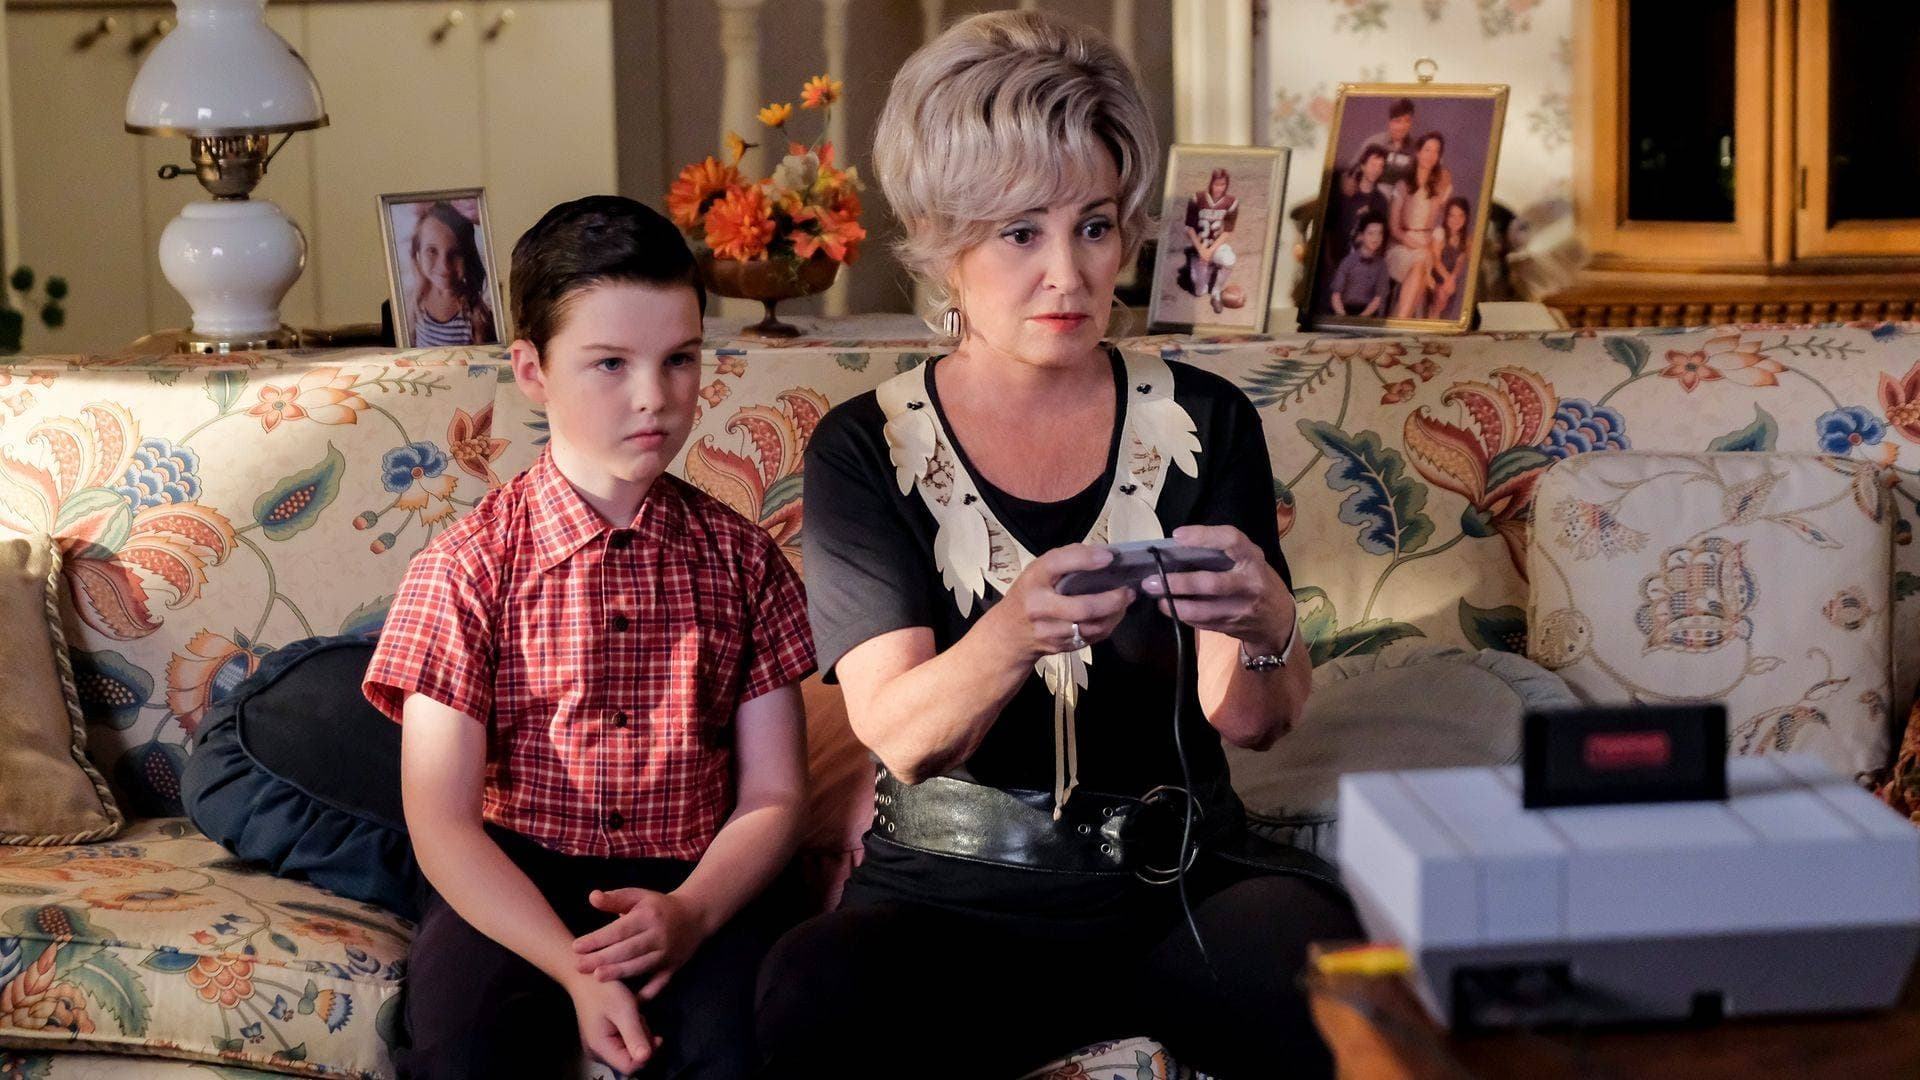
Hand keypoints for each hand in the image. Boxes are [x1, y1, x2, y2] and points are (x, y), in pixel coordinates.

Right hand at [566, 974, 657, 1074]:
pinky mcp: (602, 1039)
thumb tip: (645, 1058)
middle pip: (631, 1060)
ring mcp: (599, 1046)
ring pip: (629, 1050)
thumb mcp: (624, 1010)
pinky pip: (623, 1042)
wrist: (585, 976)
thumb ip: (634, 1035)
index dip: (646, 1055)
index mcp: (600, 1048)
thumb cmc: (603, 990)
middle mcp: (597, 1052)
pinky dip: (631, 1030)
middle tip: (640, 1018)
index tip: (657, 1036)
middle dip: (642, 1041)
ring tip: (633, 1014)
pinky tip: (629, 1015)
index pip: (630, 1068)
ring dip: (638, 1034)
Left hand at [574, 888, 706, 1000]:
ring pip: (641, 966)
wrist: (695, 916)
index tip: (577, 946)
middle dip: (602, 958)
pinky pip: (659, 983)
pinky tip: (630, 1002)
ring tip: (597, 977)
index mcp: (648, 917)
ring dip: (619, 972)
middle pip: (628, 949)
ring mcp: (666, 954)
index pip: (619, 929)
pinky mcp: (673, 968)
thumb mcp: (639, 896)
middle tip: (579, 966)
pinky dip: (647, 994)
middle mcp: (658, 936)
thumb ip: (615, 899)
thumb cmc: (659, 907)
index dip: (598, 939)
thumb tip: (592, 897)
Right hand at [987, 544, 1135, 663]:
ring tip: (1124, 602)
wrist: (1009, 634)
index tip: (1109, 557)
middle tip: (1126, 591)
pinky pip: (1091, 638)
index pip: (1057, 564)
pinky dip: (1107, 626)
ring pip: (1091, 628)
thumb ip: (1066, 560)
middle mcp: (1039, 607)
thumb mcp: (1039, 571)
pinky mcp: (1059, 647)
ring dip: (1114, 615)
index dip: (1084, 560)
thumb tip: (1103, 554)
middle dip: (1111, 600)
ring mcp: (1049, 631)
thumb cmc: (1030, 594)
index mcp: (1033, 579)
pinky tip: (1113, 615)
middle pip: (1082, 608)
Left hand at [1139, 525, 1294, 654]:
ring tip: (1156, 596)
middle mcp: (1249, 583)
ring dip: (1175, 604)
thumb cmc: (1258, 580)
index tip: (1177, 536)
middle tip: (1152, 580)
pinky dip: (1182, 615)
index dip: (1204, 536)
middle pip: (1211, 583)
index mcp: (1253, 559)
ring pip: (1203, 610)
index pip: (1231, 541)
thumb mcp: (1251, 560)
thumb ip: (1225, 553)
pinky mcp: (1231, 627)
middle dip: (1179, 583)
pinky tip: (1169, 607)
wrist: (1278, 621)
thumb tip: (1180, 547)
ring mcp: (1241, 609)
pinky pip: (1202, 622)